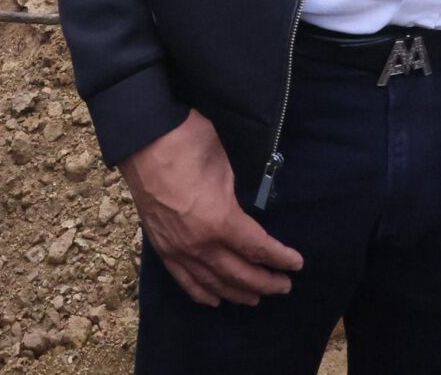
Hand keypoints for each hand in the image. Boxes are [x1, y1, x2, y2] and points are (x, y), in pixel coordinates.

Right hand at [119, 110, 303, 306]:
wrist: (143, 140)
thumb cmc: (188, 144)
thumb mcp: (226, 165)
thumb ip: (238, 194)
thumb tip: (248, 207)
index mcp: (220, 221)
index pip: (257, 249)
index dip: (280, 258)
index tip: (296, 264)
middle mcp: (199, 244)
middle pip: (239, 274)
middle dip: (265, 283)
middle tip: (283, 286)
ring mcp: (177, 250)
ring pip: (212, 283)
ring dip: (237, 293)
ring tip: (255, 298)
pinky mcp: (161, 248)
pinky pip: (183, 280)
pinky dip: (201, 293)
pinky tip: (214, 300)